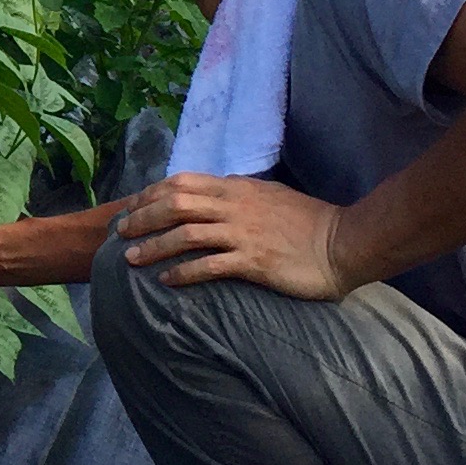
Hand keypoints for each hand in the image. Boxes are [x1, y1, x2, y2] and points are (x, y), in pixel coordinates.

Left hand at [114, 173, 353, 301]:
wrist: (345, 242)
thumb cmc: (310, 222)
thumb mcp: (270, 196)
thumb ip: (241, 195)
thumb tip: (217, 195)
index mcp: (237, 188)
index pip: (182, 183)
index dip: (150, 195)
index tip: (130, 207)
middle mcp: (235, 206)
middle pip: (175, 205)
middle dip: (142, 218)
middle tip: (120, 234)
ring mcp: (243, 233)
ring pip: (185, 234)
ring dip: (154, 246)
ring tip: (131, 260)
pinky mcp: (252, 261)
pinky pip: (208, 265)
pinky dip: (182, 272)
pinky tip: (166, 281)